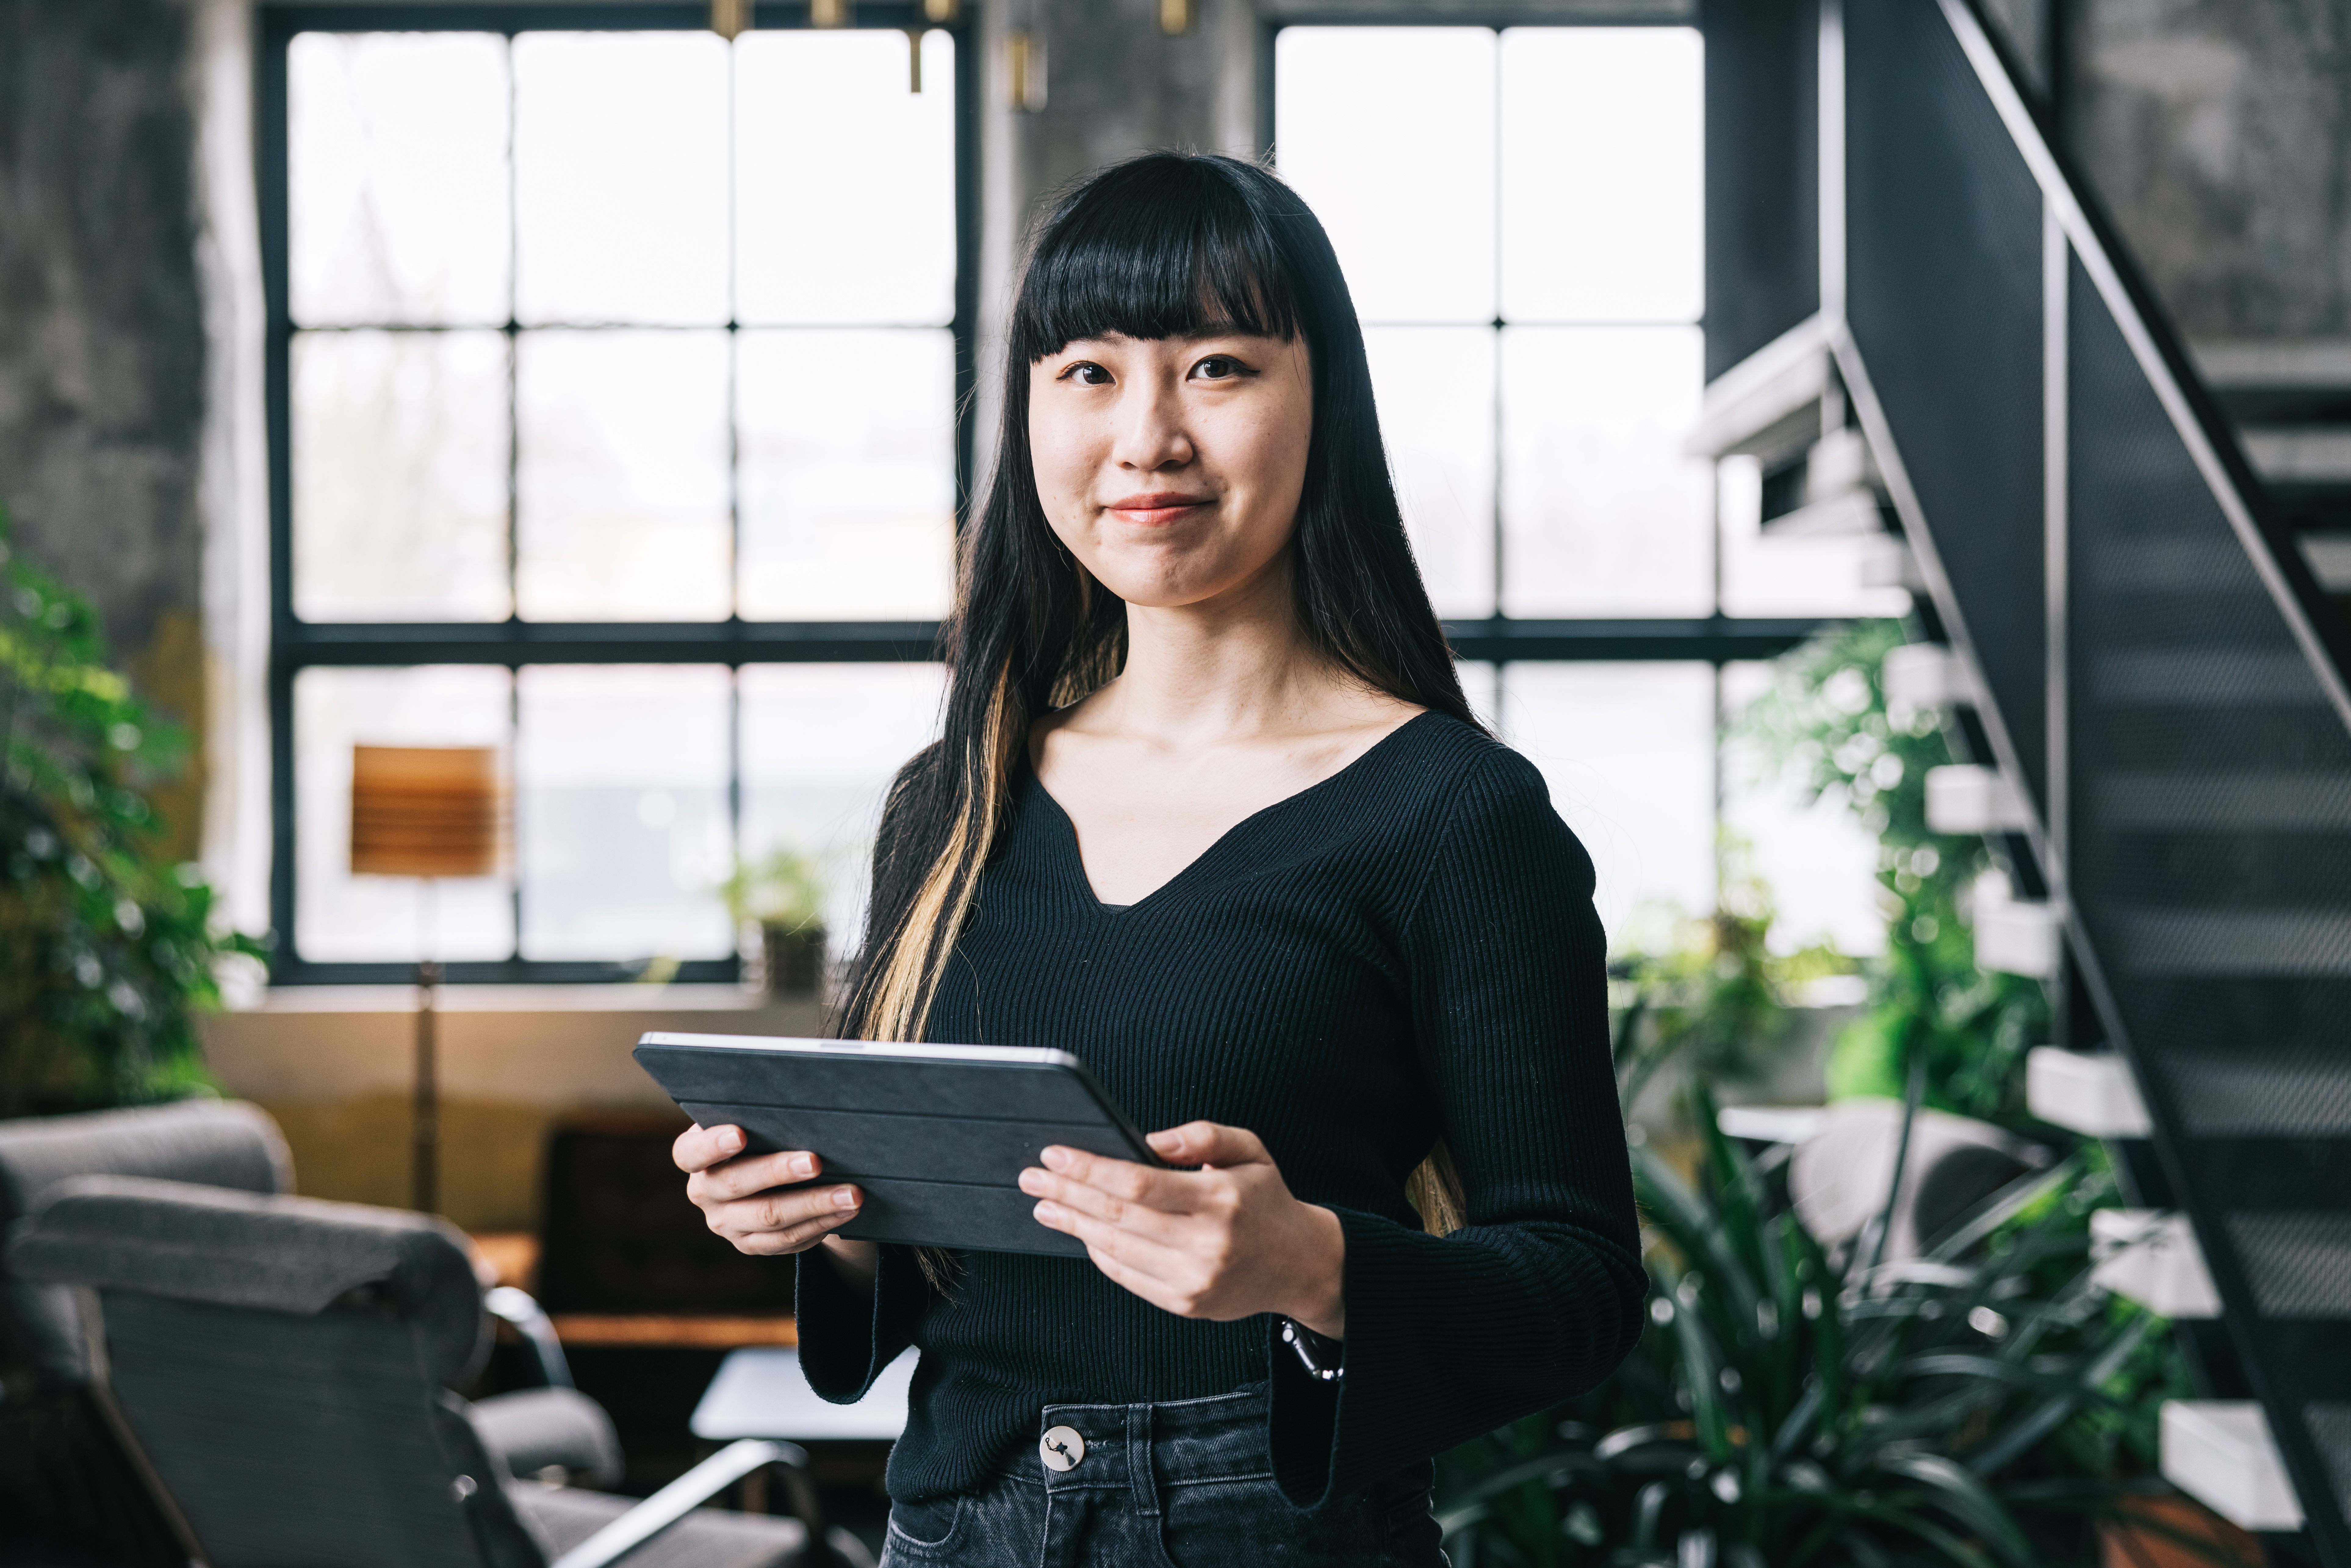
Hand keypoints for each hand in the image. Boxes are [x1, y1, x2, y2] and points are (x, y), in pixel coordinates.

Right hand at [673, 1123, 877, 1285]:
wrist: (767, 1175)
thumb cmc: (762, 1131)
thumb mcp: (752, 1121)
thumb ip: (761, 1115)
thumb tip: (807, 1104)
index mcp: (693, 1154)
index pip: (691, 1152)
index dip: (713, 1144)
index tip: (740, 1133)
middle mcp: (703, 1191)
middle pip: (737, 1184)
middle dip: (779, 1172)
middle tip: (815, 1162)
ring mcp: (725, 1223)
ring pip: (769, 1217)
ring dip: (814, 1203)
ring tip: (851, 1193)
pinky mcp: (751, 1244)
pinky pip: (786, 1239)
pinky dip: (820, 1223)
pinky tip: (846, 1211)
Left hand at [1019, 1121, 1345, 1337]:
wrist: (1299, 1265)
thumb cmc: (1266, 1201)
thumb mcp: (1250, 1150)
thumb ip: (1202, 1136)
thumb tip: (1148, 1140)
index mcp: (1220, 1200)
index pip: (1138, 1183)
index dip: (1090, 1169)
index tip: (1056, 1155)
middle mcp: (1204, 1244)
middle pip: (1117, 1216)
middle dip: (1067, 1194)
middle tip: (1033, 1177)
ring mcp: (1192, 1280)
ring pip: (1114, 1248)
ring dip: (1073, 1224)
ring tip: (1045, 1205)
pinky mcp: (1184, 1303)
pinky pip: (1127, 1276)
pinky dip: (1099, 1252)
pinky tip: (1082, 1232)